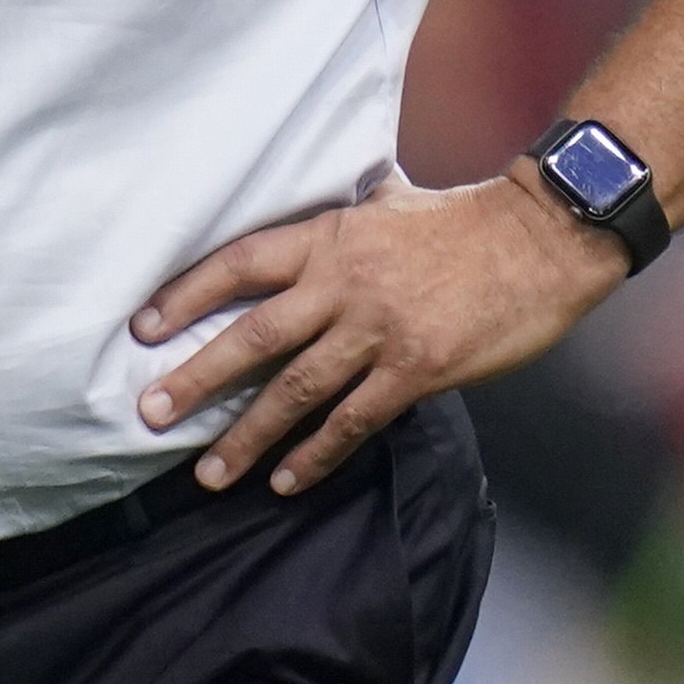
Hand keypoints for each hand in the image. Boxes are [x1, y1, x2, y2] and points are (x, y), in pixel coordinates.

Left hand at [130, 166, 623, 496]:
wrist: (539, 239)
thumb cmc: (464, 220)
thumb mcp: (389, 203)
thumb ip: (343, 220)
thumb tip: (312, 216)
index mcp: (330, 237)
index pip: (240, 263)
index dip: (187, 294)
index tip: (143, 327)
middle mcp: (343, 283)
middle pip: (253, 335)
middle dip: (197, 377)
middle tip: (150, 413)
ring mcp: (379, 328)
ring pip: (296, 389)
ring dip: (247, 435)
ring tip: (209, 473)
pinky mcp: (417, 369)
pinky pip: (353, 420)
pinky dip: (315, 453)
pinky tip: (286, 480)